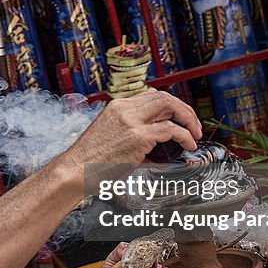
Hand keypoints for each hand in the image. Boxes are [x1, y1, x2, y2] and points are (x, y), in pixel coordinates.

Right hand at [66, 89, 201, 168]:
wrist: (73, 171)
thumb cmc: (89, 163)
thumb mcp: (110, 140)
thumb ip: (132, 138)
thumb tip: (156, 151)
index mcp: (116, 107)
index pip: (151, 96)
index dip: (170, 106)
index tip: (179, 118)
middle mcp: (124, 109)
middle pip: (164, 97)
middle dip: (184, 109)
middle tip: (193, 125)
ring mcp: (131, 121)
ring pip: (170, 107)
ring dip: (188, 119)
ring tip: (194, 134)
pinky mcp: (137, 136)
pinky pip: (171, 130)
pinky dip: (185, 136)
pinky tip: (188, 145)